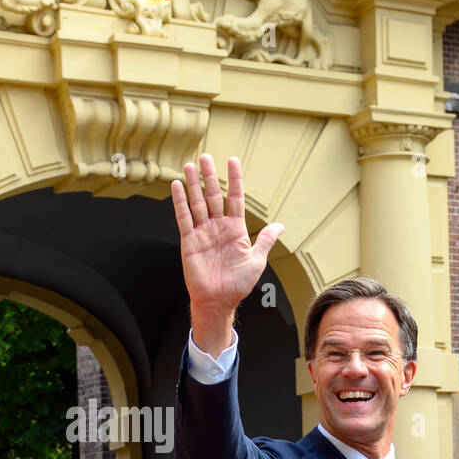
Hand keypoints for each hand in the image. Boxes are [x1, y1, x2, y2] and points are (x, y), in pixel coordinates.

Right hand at [171, 154, 283, 355]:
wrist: (219, 301)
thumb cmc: (238, 284)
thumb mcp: (256, 260)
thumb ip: (265, 240)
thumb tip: (280, 225)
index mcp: (235, 229)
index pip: (234, 198)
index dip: (234, 179)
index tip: (232, 160)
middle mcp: (218, 227)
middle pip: (213, 196)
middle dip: (210, 176)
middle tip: (206, 157)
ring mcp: (203, 233)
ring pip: (197, 203)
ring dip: (194, 184)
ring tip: (191, 165)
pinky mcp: (189, 241)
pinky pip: (184, 218)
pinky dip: (180, 202)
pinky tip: (178, 186)